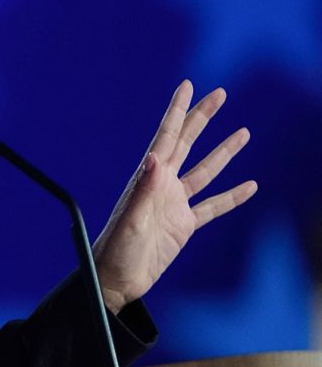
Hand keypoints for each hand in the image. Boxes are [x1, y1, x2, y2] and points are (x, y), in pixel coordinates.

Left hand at [92, 80, 256, 313]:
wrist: (116, 280)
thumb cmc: (116, 251)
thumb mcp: (130, 220)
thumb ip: (143, 190)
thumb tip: (155, 157)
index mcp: (148, 178)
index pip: (166, 136)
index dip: (177, 110)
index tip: (188, 85)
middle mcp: (162, 185)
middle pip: (187, 143)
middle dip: (202, 117)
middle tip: (219, 93)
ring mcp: (174, 204)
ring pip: (205, 171)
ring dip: (224, 152)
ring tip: (243, 131)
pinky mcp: (183, 225)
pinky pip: (213, 206)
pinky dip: (232, 196)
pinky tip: (249, 185)